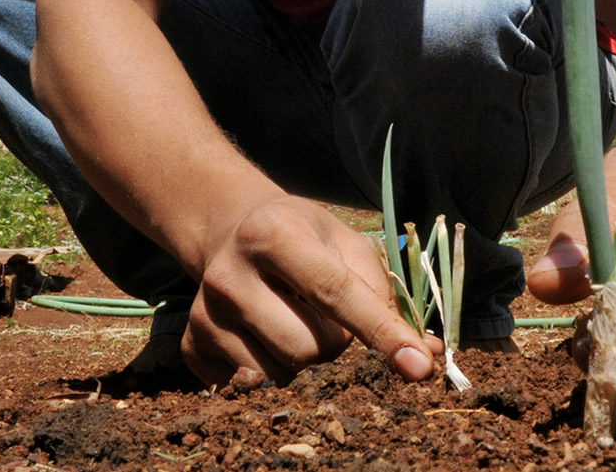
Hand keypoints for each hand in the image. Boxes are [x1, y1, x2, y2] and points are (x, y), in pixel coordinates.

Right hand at [181, 195, 437, 385]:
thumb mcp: (344, 243)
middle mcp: (230, 273)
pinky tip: (258, 332)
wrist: (229, 228)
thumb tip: (425, 353)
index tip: (418, 366)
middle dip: (332, 342)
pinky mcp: (190, 342)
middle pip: (310, 349)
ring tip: (289, 320)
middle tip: (319, 313)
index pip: (336, 294)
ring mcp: (204, 311)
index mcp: (275, 234)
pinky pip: (248, 386)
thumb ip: (384, 295)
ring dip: (301, 359)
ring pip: (281, 373)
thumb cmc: (300, 236)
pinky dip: (267, 367)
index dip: (381, 332)